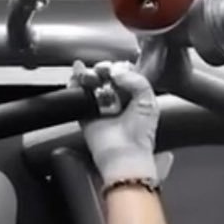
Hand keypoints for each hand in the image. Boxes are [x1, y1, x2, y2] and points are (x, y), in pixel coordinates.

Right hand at [72, 59, 171, 190]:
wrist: (125, 156)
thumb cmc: (141, 135)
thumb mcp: (148, 100)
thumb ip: (136, 80)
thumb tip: (116, 70)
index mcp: (135, 98)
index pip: (124, 74)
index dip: (120, 67)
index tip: (117, 68)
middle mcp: (118, 102)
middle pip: (106, 77)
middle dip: (103, 69)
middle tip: (103, 71)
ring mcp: (101, 109)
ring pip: (92, 83)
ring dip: (89, 74)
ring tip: (92, 75)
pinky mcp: (86, 115)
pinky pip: (79, 96)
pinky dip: (75, 84)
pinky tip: (78, 76)